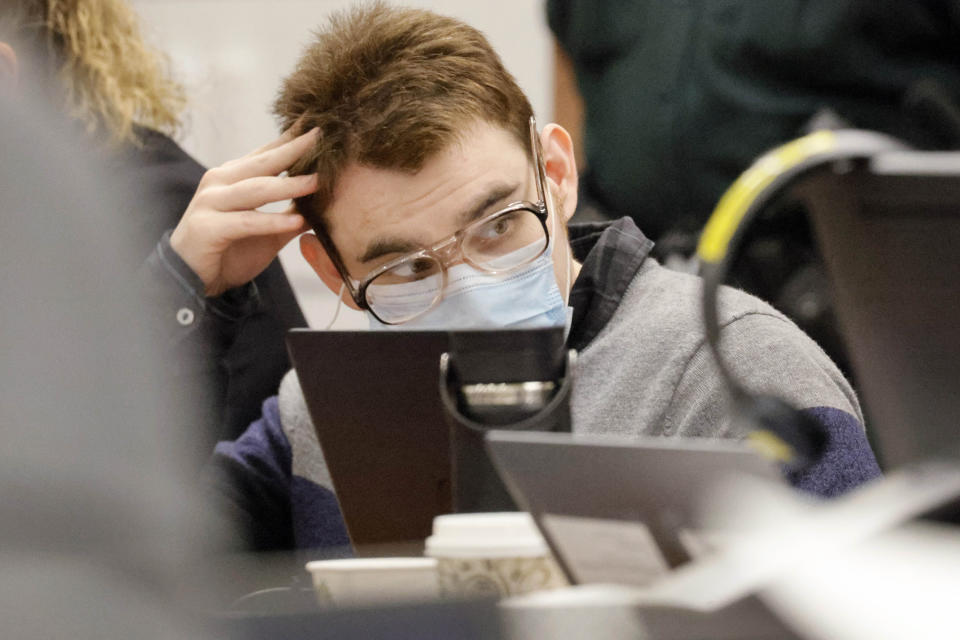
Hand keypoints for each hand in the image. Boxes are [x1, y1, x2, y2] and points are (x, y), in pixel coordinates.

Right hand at [170, 127, 318, 296]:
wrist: (191, 279)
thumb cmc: (229, 251)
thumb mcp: (268, 231)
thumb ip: (291, 214)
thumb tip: (325, 203)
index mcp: (233, 177)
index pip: (267, 153)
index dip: (291, 138)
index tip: (318, 123)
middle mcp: (219, 182)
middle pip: (263, 163)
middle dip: (293, 149)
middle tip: (320, 136)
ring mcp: (210, 202)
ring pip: (255, 190)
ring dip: (288, 185)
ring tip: (317, 182)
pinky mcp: (207, 227)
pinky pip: (246, 222)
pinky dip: (272, 222)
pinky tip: (296, 221)